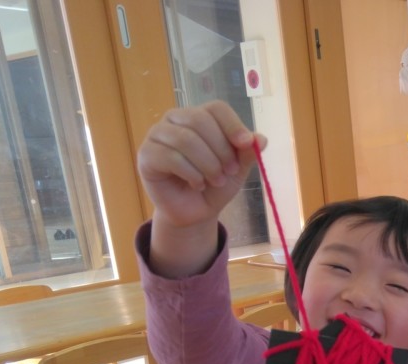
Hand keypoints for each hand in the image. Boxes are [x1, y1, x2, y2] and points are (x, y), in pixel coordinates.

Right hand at [138, 102, 265, 275]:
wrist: (195, 211)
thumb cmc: (215, 184)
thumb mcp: (237, 169)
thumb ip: (246, 152)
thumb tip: (261, 139)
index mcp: (200, 116)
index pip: (216, 108)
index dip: (232, 124)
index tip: (246, 144)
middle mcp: (176, 119)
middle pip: (200, 120)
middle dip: (220, 149)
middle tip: (229, 171)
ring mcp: (158, 135)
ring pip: (185, 139)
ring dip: (207, 164)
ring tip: (215, 180)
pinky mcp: (146, 154)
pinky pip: (170, 157)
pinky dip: (190, 173)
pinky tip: (197, 184)